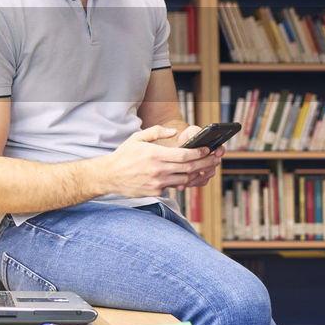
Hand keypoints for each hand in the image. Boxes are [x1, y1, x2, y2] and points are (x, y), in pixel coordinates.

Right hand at [101, 125, 223, 197]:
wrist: (109, 176)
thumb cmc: (124, 155)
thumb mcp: (138, 137)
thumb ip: (157, 132)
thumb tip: (174, 131)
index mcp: (155, 154)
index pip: (184, 155)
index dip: (199, 153)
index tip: (208, 149)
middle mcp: (158, 170)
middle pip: (189, 168)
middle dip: (205, 163)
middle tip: (216, 159)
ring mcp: (157, 183)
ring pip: (185, 179)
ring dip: (199, 174)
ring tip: (208, 169)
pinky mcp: (155, 192)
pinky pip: (174, 186)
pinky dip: (185, 182)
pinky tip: (192, 177)